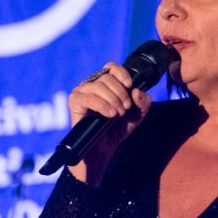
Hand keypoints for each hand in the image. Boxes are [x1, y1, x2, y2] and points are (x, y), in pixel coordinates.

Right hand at [67, 61, 151, 184]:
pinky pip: (87, 97)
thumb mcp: (137, 115)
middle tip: (125, 108)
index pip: (111, 67)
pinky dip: (102, 105)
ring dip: (112, 99)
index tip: (129, 86)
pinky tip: (109, 115)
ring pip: (97, 85)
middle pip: (106, 77)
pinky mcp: (74, 102)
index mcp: (105, 84)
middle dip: (120, 93)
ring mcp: (81, 92)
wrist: (102, 150)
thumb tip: (136, 91)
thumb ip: (143, 102)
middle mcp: (91, 85)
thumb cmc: (116, 130)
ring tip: (117, 114)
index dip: (122, 73)